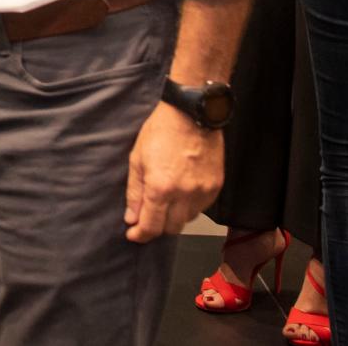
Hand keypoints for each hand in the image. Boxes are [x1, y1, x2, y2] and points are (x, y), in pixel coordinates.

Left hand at [124, 102, 222, 241]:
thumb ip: (135, 193)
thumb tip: (131, 218)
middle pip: (171, 228)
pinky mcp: (216, 187)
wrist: (191, 114)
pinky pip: (201, 208)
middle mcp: (184, 194)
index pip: (151, 226)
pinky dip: (189, 207)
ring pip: (187, 220)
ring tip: (166, 200)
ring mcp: (203, 191)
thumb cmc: (161, 131)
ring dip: (174, 217)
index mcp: (161, 187)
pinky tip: (181, 192)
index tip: (134, 235)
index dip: (140, 234)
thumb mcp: (137, 159)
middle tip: (147, 217)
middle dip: (157, 227)